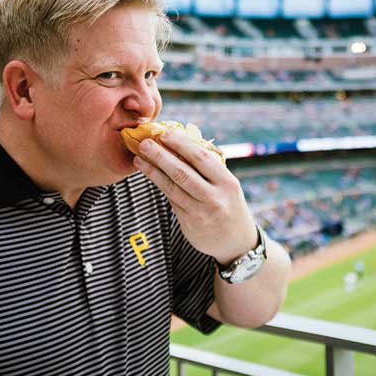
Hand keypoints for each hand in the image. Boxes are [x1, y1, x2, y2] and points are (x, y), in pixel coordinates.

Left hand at [133, 130, 257, 263]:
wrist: (236, 242)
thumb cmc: (229, 204)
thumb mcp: (227, 185)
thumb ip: (208, 168)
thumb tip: (180, 143)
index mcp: (227, 182)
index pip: (201, 158)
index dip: (181, 144)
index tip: (165, 133)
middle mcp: (215, 197)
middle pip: (182, 173)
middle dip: (161, 156)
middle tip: (144, 143)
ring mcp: (201, 212)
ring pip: (172, 187)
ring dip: (153, 171)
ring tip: (139, 159)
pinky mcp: (189, 224)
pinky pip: (172, 200)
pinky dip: (160, 185)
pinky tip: (149, 174)